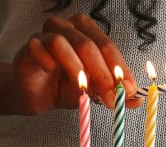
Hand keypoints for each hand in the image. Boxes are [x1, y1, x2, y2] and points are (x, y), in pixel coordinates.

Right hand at [10, 13, 142, 114]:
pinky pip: (39, 47)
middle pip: (89, 44)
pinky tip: (52, 71)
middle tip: (110, 96)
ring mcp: (46, 34)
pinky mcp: (29, 46)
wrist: (36, 97)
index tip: (127, 91)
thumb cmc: (65, 88)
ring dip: (77, 68)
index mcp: (87, 32)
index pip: (108, 46)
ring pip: (63, 42)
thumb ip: (115, 93)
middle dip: (103, 74)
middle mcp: (68, 27)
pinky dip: (48, 61)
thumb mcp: (95, 93)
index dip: (119, 69)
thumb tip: (136, 100)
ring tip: (82, 87)